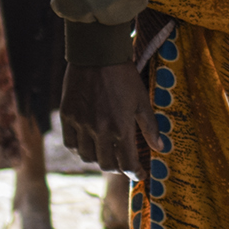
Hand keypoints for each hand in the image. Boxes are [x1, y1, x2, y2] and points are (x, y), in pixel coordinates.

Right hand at [61, 61, 145, 175]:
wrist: (97, 54)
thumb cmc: (124, 76)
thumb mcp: (142, 100)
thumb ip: (151, 127)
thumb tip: (162, 148)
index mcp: (120, 128)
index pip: (127, 163)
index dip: (135, 173)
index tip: (139, 175)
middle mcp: (99, 130)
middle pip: (106, 164)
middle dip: (117, 167)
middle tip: (123, 162)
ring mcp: (81, 123)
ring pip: (86, 156)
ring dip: (98, 159)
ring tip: (105, 152)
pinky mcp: (67, 115)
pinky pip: (70, 143)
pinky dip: (79, 148)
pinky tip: (87, 143)